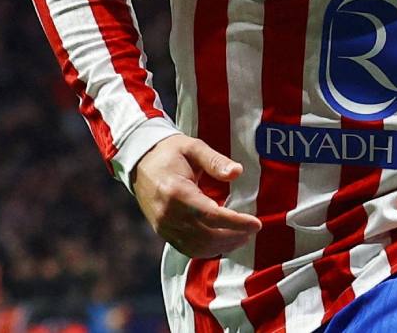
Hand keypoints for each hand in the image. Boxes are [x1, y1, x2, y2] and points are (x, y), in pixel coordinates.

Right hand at [131, 135, 260, 257]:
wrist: (140, 162)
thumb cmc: (169, 152)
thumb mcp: (193, 147)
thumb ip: (215, 160)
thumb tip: (237, 172)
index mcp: (176, 192)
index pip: (211, 215)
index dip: (236, 223)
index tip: (256, 223)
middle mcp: (168, 214)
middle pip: (207, 236)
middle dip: (234, 236)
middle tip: (252, 229)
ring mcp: (163, 226)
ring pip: (198, 247)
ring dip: (224, 246)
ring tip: (242, 236)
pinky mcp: (163, 232)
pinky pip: (188, 248)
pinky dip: (208, 249)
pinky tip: (223, 241)